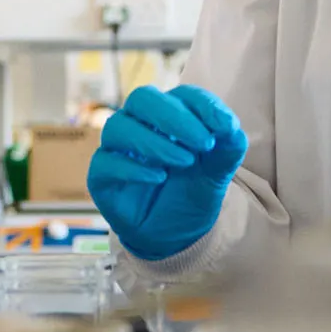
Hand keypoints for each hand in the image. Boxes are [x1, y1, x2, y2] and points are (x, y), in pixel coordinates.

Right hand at [86, 85, 247, 260]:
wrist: (174, 235)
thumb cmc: (191, 192)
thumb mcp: (218, 171)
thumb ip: (228, 145)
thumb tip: (229, 123)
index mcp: (170, 115)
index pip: (181, 95)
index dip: (202, 105)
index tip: (225, 125)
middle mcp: (139, 124)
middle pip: (143, 99)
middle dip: (174, 117)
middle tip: (203, 142)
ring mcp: (117, 149)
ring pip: (119, 126)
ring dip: (155, 141)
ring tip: (184, 161)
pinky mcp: (101, 176)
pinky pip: (106, 162)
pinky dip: (134, 167)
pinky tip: (159, 177)